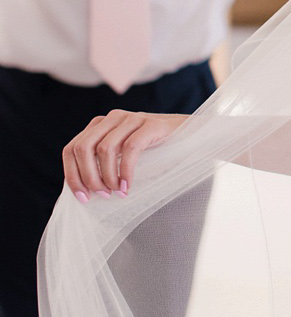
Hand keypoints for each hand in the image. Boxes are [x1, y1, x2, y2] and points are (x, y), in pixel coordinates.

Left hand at [63, 110, 187, 201]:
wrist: (193, 138)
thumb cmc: (156, 153)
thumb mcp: (123, 157)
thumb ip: (102, 165)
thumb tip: (81, 192)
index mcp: (100, 125)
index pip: (71, 148)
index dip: (72, 175)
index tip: (82, 198)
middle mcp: (112, 118)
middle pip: (83, 148)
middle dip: (88, 177)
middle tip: (102, 196)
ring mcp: (132, 118)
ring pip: (104, 149)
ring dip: (108, 177)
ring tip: (117, 193)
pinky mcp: (150, 124)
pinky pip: (130, 149)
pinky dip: (126, 172)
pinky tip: (129, 187)